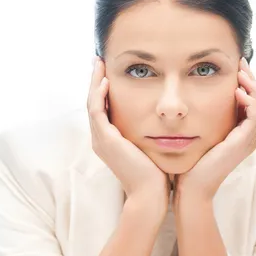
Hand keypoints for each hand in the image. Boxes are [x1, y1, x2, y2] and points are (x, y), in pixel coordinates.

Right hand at [87, 57, 169, 209]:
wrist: (150, 195)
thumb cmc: (155, 176)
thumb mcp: (150, 149)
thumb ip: (150, 134)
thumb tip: (164, 122)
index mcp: (110, 142)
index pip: (102, 109)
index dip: (103, 90)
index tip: (109, 72)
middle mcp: (101, 140)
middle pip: (93, 103)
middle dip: (95, 81)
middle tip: (98, 61)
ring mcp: (101, 140)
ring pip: (92, 103)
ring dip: (95, 82)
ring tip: (99, 63)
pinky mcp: (106, 140)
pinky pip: (97, 111)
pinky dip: (99, 94)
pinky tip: (106, 80)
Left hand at [173, 57, 255, 203]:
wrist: (191, 188)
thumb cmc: (189, 165)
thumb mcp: (197, 135)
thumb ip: (201, 119)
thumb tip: (190, 100)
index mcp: (239, 134)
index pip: (250, 102)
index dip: (245, 83)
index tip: (235, 66)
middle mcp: (247, 137)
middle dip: (251, 80)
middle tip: (241, 62)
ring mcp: (248, 141)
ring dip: (253, 87)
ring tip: (241, 73)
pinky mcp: (244, 144)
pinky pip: (255, 117)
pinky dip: (250, 102)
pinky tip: (238, 92)